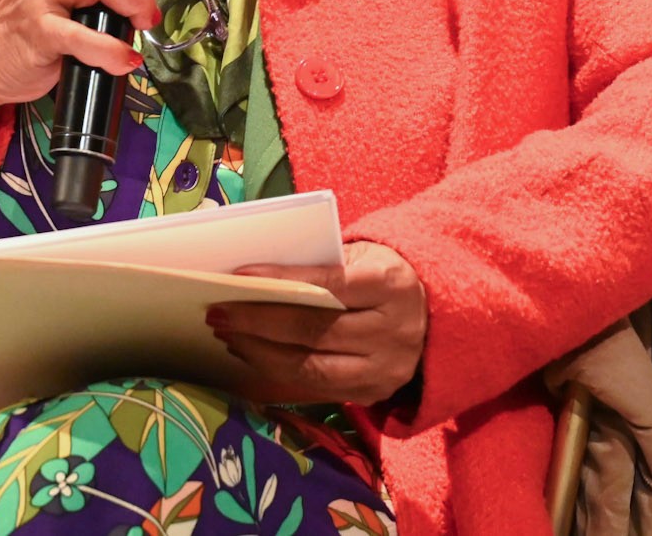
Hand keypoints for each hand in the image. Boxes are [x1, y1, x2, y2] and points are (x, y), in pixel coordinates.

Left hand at [207, 241, 427, 406]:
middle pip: (315, 331)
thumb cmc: (381, 274)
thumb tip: (253, 276)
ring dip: (261, 353)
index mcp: (391, 285)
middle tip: (218, 312)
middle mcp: (394, 332)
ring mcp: (386, 370)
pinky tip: (252, 353)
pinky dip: (278, 370)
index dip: (282, 281)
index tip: (240, 276)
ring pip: (312, 368)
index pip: (330, 285)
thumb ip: (320, 266)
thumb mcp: (363, 256)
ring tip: (228, 335)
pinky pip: (317, 388)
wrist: (433, 314)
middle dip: (259, 322)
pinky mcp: (374, 394)